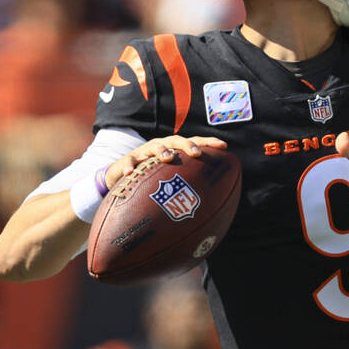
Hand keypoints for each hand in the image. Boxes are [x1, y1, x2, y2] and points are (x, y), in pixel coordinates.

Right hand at [104, 136, 226, 190]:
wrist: (124, 174)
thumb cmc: (154, 178)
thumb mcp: (171, 180)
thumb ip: (188, 187)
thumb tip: (212, 207)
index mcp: (175, 149)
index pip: (195, 142)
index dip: (209, 142)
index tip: (224, 146)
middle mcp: (162, 146)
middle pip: (177, 141)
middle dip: (188, 145)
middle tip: (197, 154)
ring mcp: (145, 152)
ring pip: (154, 147)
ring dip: (162, 151)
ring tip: (168, 157)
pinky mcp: (128, 160)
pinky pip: (128, 162)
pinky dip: (129, 166)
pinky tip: (129, 173)